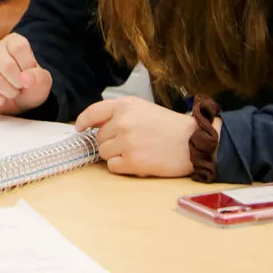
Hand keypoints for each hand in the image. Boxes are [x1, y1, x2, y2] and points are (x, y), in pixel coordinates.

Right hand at [0, 33, 52, 114]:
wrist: (16, 101)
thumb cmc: (29, 86)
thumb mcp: (42, 82)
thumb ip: (39, 78)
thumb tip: (26, 78)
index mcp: (12, 41)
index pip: (19, 47)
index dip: (26, 66)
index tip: (29, 76)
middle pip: (6, 64)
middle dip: (16, 82)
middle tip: (20, 88)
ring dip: (6, 91)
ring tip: (12, 94)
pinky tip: (1, 99)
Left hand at [75, 96, 198, 177]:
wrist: (193, 141)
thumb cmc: (168, 126)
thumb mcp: (142, 108)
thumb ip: (118, 113)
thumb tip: (92, 124)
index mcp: (125, 105)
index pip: (93, 112)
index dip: (83, 121)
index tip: (80, 128)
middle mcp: (123, 122)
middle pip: (99, 137)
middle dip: (110, 141)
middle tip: (131, 141)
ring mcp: (127, 142)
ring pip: (103, 153)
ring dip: (115, 154)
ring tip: (136, 150)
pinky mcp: (133, 161)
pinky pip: (113, 167)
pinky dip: (122, 166)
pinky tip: (138, 161)